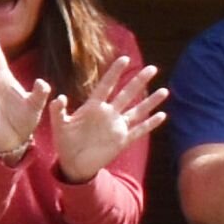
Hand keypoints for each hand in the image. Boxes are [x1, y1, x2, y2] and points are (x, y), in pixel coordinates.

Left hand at [52, 50, 166, 182]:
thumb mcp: (59, 126)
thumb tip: (58, 98)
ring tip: (165, 90)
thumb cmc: (65, 142)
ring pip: (137, 111)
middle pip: (126, 94)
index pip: (106, 86)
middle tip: (152, 68)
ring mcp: (117, 127)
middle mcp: (108, 114)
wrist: (73, 164)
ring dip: (150, 101)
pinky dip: (150, 124)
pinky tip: (162, 115)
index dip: (114, 73)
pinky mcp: (122, 141)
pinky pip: (139, 130)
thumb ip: (58, 112)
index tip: (125, 59)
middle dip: (139, 81)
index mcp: (93, 108)